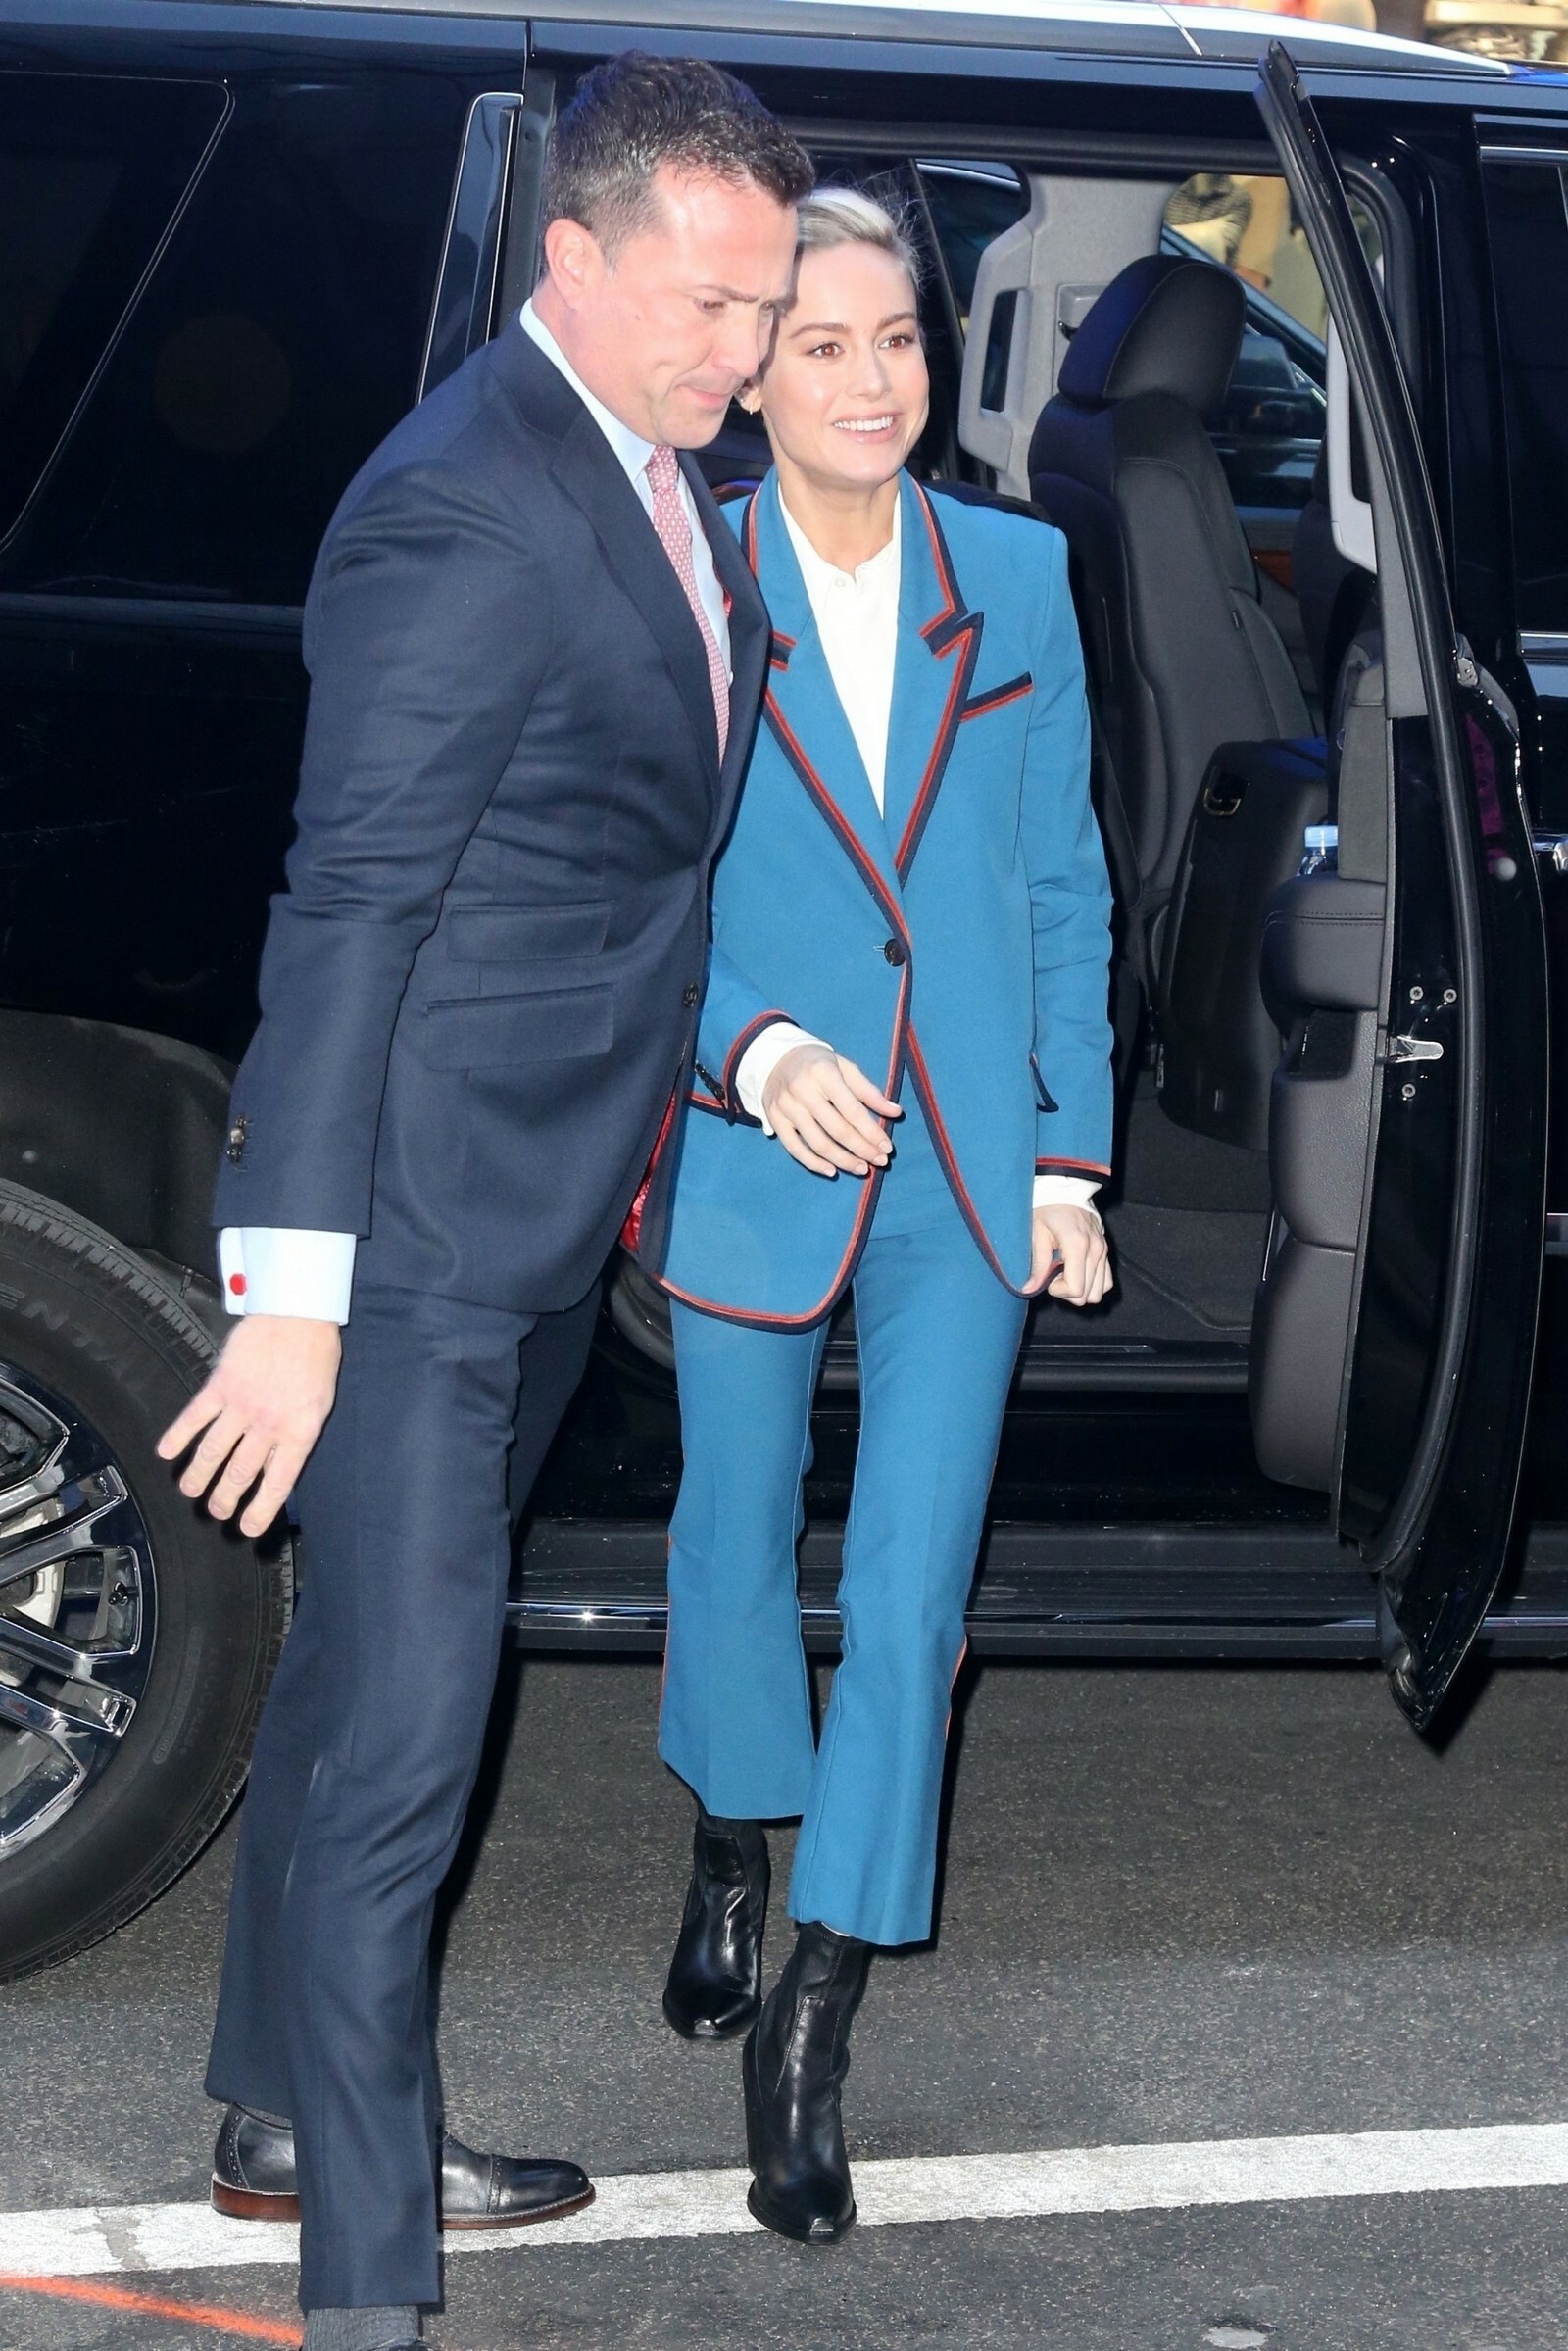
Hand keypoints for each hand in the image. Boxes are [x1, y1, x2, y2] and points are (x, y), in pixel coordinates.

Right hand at [156, 1314, 342, 1536]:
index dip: (260, 1510)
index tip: (246, 1528)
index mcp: (298, 1431)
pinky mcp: (221, 1385)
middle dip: (225, 1499)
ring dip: (198, 1476)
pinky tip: (167, 1453)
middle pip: (239, 1473)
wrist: (299, 1314)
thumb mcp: (320, 1403)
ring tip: (190, 1491)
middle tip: (216, 1512)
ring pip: (213, 1452)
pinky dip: (179, 1437)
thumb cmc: (315, 1355)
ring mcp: (242, 1405)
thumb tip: (279, 1461)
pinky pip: (195, 1417)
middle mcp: (268, 1424)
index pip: (277, 1482)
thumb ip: (298, 1433)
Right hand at [761, 1042, 902, 1177]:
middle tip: (880, 1161)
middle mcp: (802, 1090)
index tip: (887, 1147)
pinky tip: (832, 1171)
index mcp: (823, 1072)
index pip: (852, 1109)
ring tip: (861, 1168)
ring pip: (817, 1142)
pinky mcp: (775, 1119)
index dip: (871, 1131)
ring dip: (843, 1160)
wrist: (775, 1057)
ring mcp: (786, 1107)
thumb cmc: (818, 1064)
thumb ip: (869, 1092)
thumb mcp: (845, 1068)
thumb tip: (896, 1112)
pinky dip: (814, 1163)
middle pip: (837, 1129)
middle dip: (862, 1149)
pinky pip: (794, 1148)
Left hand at [1025, 1203, 1112, 1304]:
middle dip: (1068, 1291)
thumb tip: (1029, 1289)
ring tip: (1065, 1272)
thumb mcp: (1036, 1234)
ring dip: (1081, 1288)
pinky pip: (1106, 1281)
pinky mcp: (1106, 1250)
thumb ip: (1037, 1265)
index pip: (1076, 1289)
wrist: (1065, 1188)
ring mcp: (1103, 1250)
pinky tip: (1075, 1271)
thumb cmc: (1047, 1208)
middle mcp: (1096, 1249)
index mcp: (1077, 1245)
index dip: (1058, 1291)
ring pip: (1099, 1291)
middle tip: (1054, 1274)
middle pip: (1087, 1294)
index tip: (1048, 1278)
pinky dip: (1092, 1283)